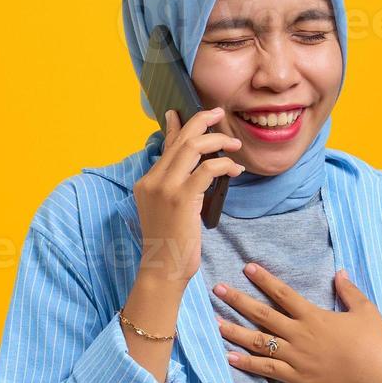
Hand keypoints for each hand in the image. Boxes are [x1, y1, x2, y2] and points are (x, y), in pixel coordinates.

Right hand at [133, 107, 244, 286]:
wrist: (162, 269)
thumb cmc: (169, 245)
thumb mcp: (167, 210)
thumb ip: (175, 188)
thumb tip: (194, 171)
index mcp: (146, 182)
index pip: (165, 146)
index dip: (177, 126)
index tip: (183, 112)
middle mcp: (152, 180)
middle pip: (180, 139)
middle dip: (201, 121)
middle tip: (219, 113)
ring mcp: (165, 188)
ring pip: (193, 147)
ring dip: (217, 140)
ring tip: (234, 144)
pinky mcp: (181, 198)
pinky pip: (207, 169)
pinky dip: (224, 164)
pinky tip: (235, 170)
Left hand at [211, 264, 381, 382]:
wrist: (380, 378)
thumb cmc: (376, 342)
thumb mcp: (366, 310)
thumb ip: (349, 291)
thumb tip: (339, 272)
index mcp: (315, 316)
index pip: (283, 293)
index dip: (264, 280)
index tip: (247, 268)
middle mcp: (301, 335)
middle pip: (262, 315)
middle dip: (237, 301)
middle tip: (217, 289)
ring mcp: (296, 358)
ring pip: (259, 343)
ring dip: (235, 331)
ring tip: (214, 322)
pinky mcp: (297, 378)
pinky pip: (267, 369)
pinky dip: (247, 364)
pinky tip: (229, 357)